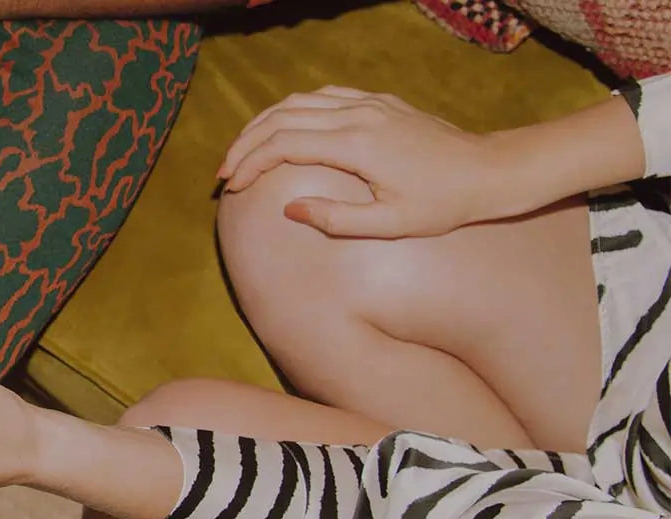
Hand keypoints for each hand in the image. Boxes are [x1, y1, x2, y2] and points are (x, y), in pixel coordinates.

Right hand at [216, 86, 538, 238]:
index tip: (232, 187)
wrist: (490, 171)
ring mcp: (369, 103)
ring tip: (245, 149)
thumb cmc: (444, 204)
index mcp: (356, 144)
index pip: (283, 144)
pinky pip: (323, 96)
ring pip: (298, 101)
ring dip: (264, 123)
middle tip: (225, 171)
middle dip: (245, 143)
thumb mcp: (391, 225)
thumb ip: (335, 219)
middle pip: (281, 117)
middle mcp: (358, 115)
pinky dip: (293, 110)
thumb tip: (288, 209)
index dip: (250, 164)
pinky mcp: (379, 102)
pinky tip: (284, 127)